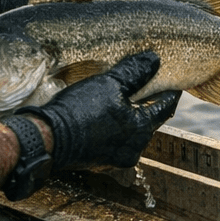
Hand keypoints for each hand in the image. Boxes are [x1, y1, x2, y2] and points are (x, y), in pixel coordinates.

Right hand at [18, 52, 179, 169]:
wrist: (46, 138)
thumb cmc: (78, 110)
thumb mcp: (108, 84)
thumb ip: (134, 72)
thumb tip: (154, 59)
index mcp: (140, 130)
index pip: (165, 107)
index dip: (170, 91)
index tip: (173, 81)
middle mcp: (134, 148)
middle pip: (149, 121)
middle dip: (149, 103)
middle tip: (148, 85)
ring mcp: (117, 157)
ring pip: (133, 131)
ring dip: (131, 116)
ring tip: (125, 98)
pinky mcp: (101, 160)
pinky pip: (117, 140)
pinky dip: (117, 127)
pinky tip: (107, 114)